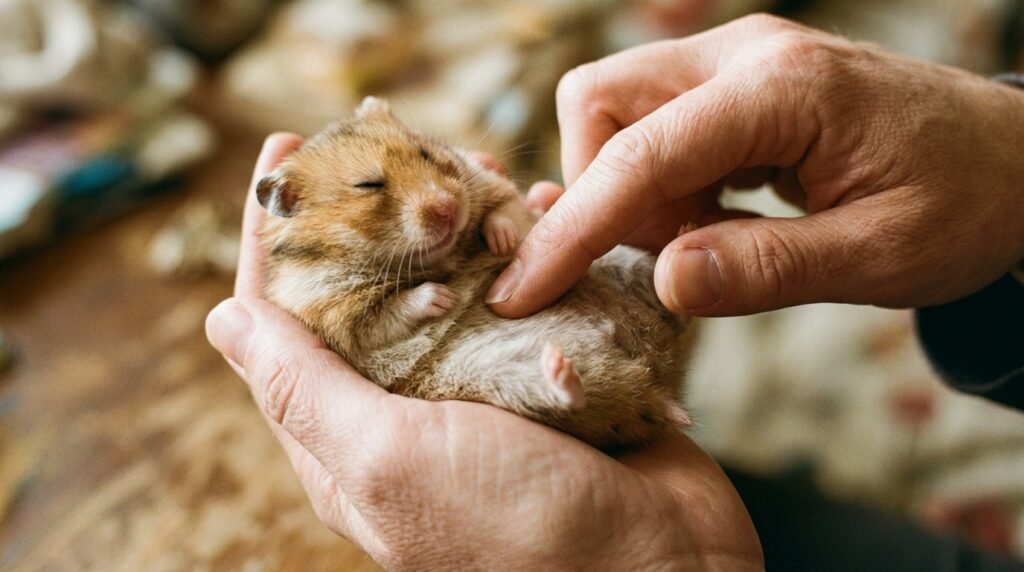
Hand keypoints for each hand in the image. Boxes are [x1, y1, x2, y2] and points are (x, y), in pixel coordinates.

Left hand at [205, 134, 761, 569]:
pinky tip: (542, 208)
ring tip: (477, 167)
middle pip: (372, 291)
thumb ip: (308, 391)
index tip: (286, 158)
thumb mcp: (392, 460)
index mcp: (351, 440)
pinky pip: (526, 293)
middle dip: (378, 214)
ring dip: (459, 220)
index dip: (278, 239)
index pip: (286, 326)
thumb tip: (224, 321)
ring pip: (453, 283)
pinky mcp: (547, 373)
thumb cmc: (518, 531)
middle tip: (399, 148)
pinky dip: (530, 246)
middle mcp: (411, 409)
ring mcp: (483, 388)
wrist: (663, 568)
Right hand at [487, 14, 1023, 317]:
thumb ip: (768, 269)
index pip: (640, 154)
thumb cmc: (964, 203)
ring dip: (629, 191)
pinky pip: (653, 126)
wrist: (1013, 160)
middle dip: (598, 191)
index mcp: (783, 89)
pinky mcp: (733, 86)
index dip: (573, 230)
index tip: (523, 292)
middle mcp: (744, 55)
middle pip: (600, 100)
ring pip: (616, 111)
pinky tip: (711, 220)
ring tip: (701, 239)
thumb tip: (664, 284)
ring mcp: (736, 62)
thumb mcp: (881, 255)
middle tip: (663, 253)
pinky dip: (656, 185)